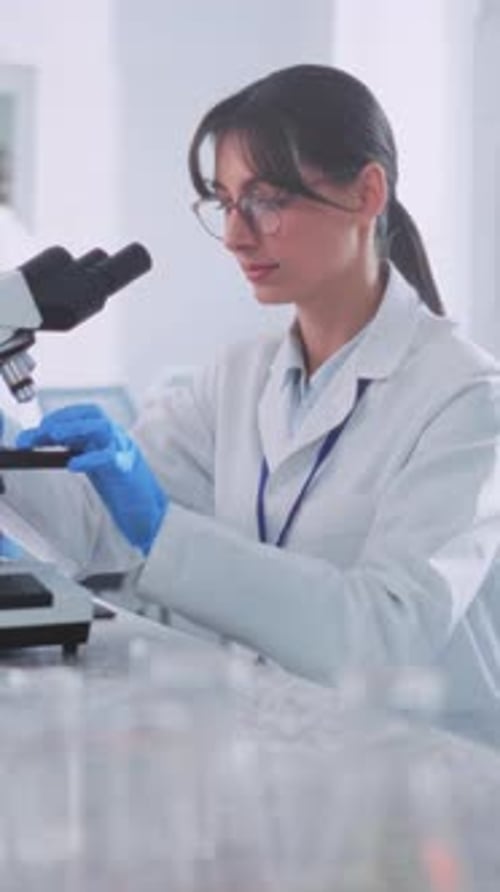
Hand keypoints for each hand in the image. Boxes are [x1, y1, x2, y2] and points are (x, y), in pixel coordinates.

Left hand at [17, 404, 167, 554]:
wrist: (147, 510)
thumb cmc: (119, 486)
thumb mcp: (92, 462)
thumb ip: (68, 450)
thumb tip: (29, 442)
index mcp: (107, 435)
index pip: (82, 414)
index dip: (57, 416)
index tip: (32, 431)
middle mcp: (116, 437)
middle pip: (92, 414)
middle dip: (64, 418)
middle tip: (41, 430)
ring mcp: (123, 450)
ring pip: (103, 428)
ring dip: (75, 428)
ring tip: (53, 435)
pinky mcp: (126, 470)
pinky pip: (109, 457)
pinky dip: (90, 458)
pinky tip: (72, 465)